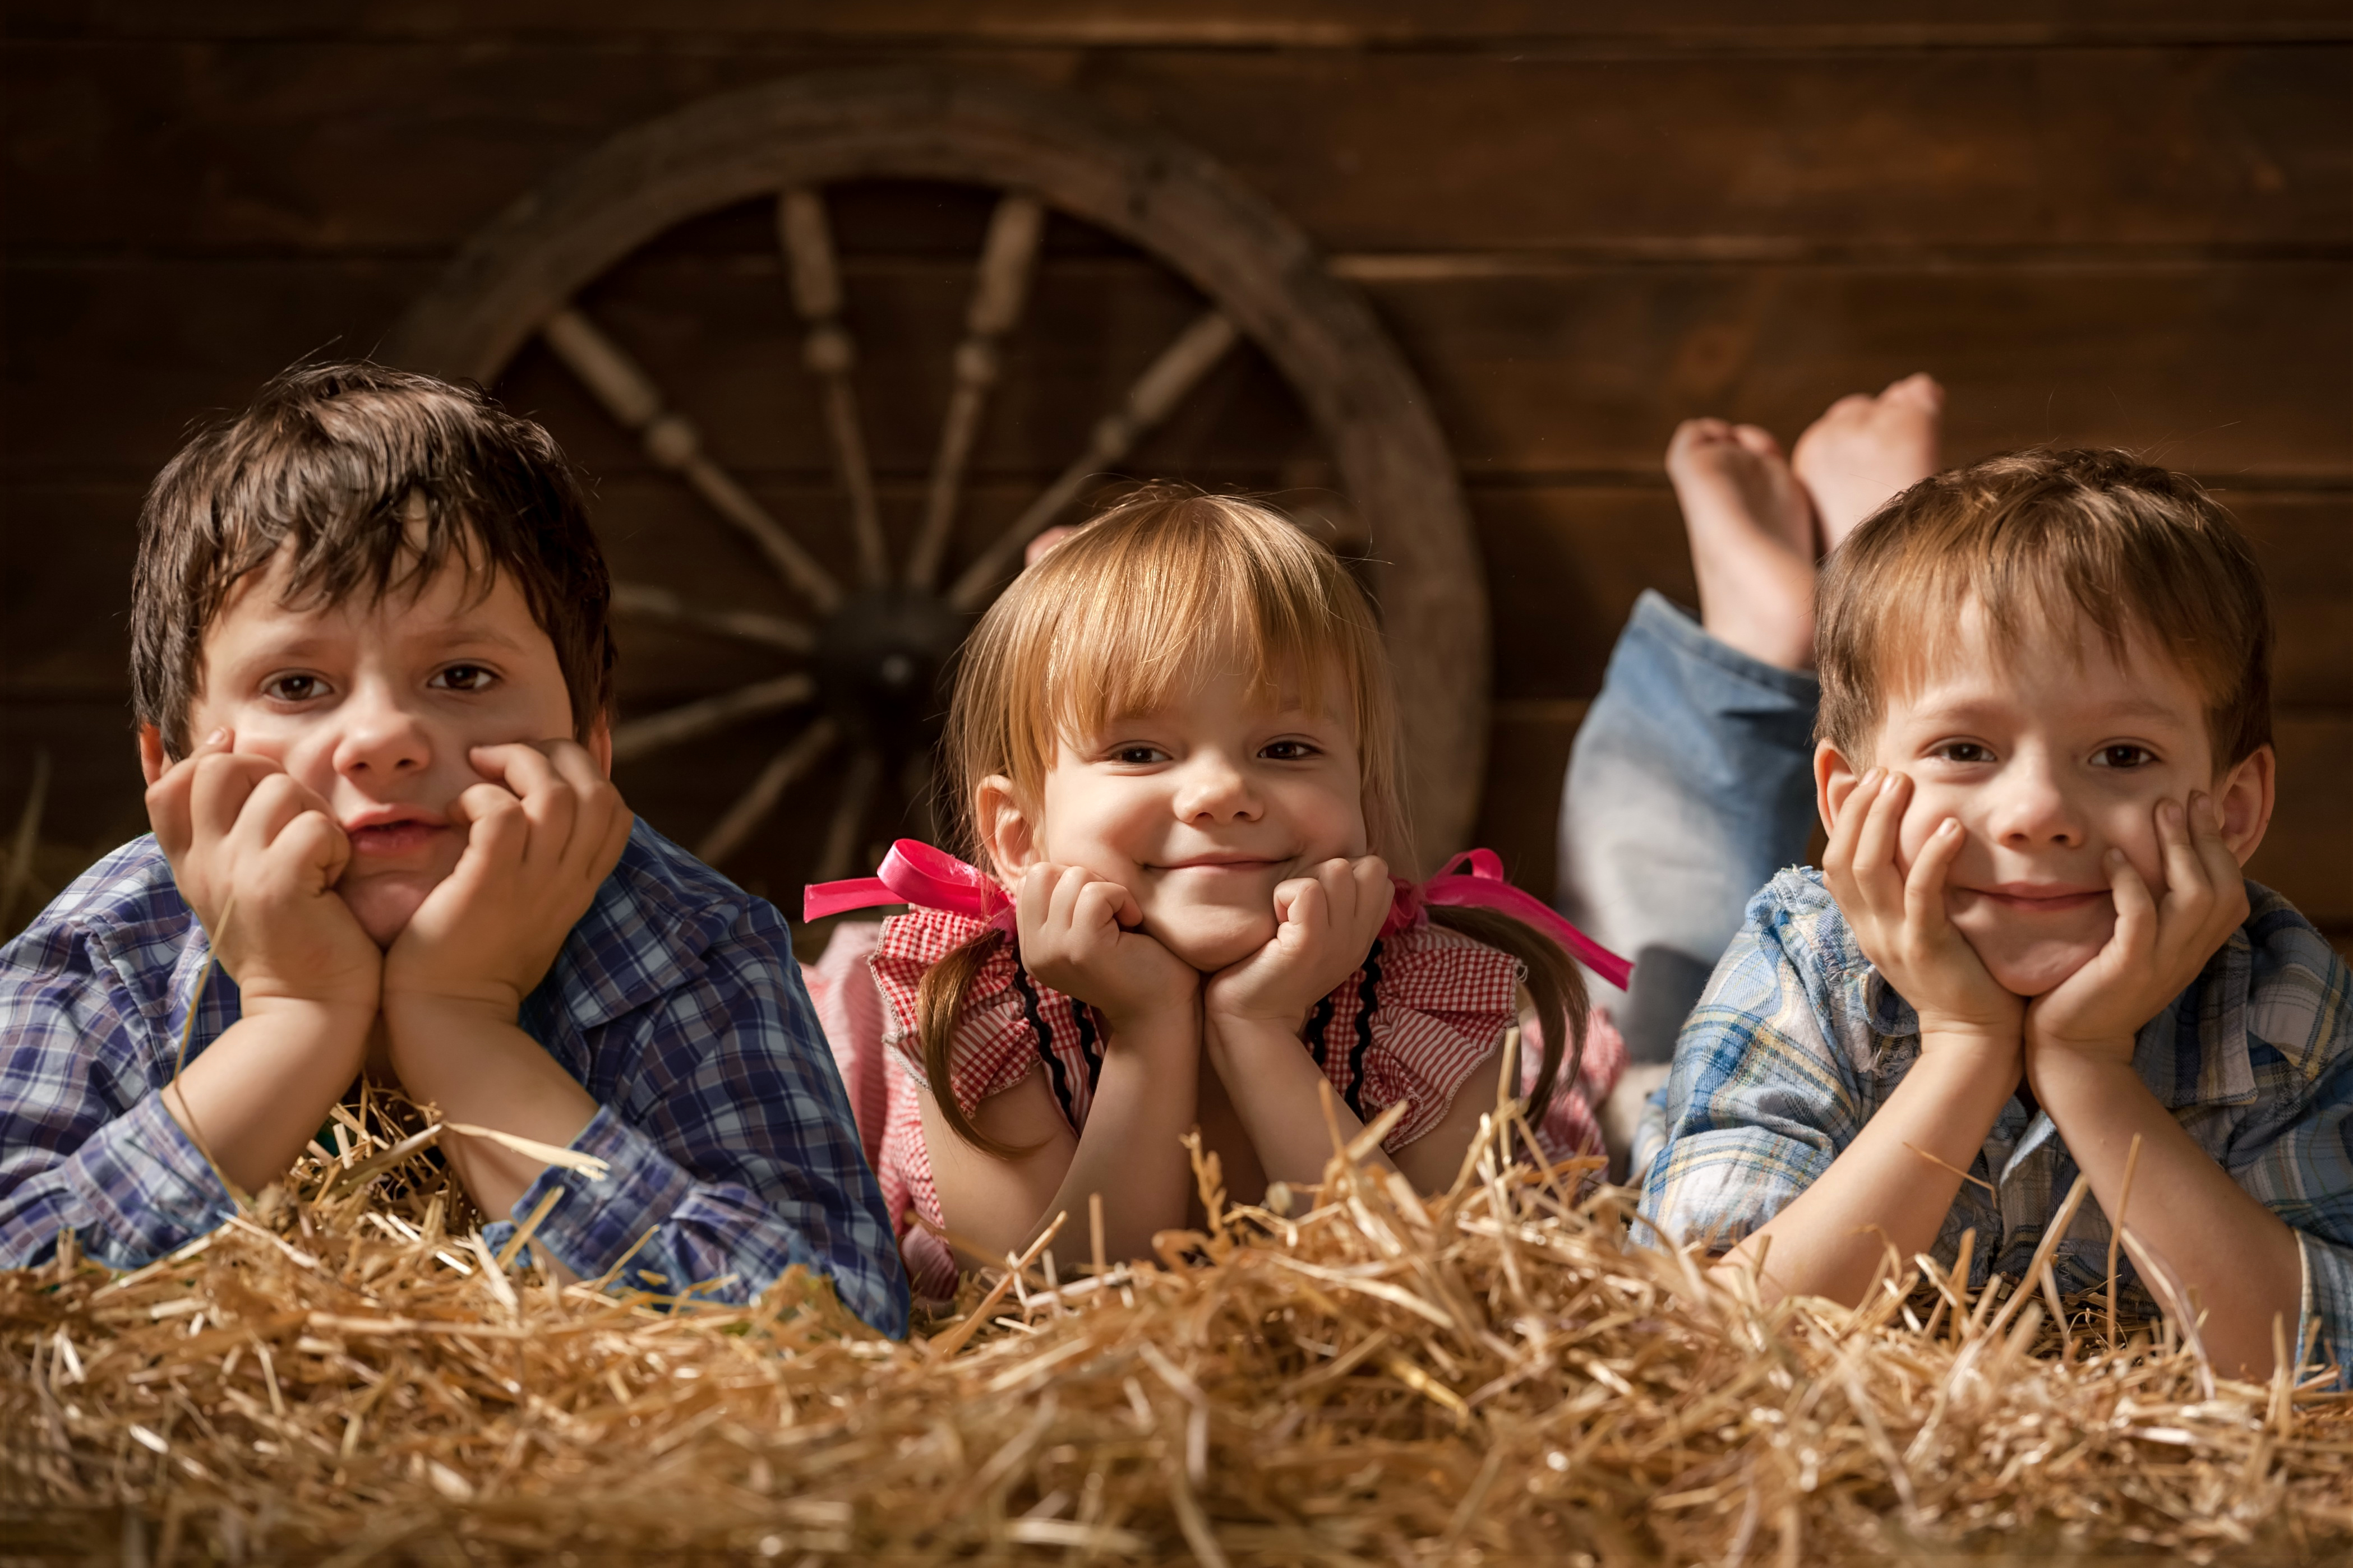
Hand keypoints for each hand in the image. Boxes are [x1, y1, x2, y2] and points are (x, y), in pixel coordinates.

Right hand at [143, 727, 379, 1016]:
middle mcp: (203, 864)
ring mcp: (235, 872)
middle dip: (270, 775)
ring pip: (280, 789)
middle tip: (298, 819)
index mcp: (190, 863)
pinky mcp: (277, 885)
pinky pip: (314, 826)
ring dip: (314, 814)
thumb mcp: (237, 880)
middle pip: (221, 769)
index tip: (243, 765)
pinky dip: (337, 845)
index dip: (205, 759)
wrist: (307, 1009)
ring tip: (320, 859)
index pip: (169, 787)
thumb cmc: (289, 938)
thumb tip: (200, 743)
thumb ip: (217, 825)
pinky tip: (334, 879)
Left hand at [381, 741, 631, 1025]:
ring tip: (478, 770)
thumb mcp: (533, 913)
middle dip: (554, 754)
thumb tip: (531, 823)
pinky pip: (501, 814)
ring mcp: (532, 883)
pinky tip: (454, 812)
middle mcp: (566, 880)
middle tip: (503, 759)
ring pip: (555, 793)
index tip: (536, 775)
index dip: (584, 774)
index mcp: (579, 885)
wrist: (451, 1018)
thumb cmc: (478, 962)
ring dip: (515, 764)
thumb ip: (544, 872)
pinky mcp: (489, 885)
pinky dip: (478, 797)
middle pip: (596, 790)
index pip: (617, 811)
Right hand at [1014, 863, 1197, 1033]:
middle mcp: (1034, 951)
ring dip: (1109, 891)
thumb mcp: (1086, 929)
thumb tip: (1059, 862)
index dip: (1070, 881)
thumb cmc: (1135, 962)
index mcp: (1032, 946)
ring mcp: (1054, 951)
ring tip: (1124, 923)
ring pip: (1072, 878)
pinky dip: (1122, 899)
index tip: (1098, 911)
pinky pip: (1096, 894)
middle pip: (1043, 873)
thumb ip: (1064, 903)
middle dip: (1085, 881)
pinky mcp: (1081, 949)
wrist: (1162, 1010)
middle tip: (1110, 912)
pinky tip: (1133, 925)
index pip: (1031, 879)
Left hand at [1203, 856, 1390, 1032]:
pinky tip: (1276, 921)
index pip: (1378, 872)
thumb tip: (1339, 864)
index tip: (1316, 903)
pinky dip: (1284, 895)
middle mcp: (1358, 937)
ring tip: (1286, 916)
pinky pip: (1307, 890)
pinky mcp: (1308, 944)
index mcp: (1363, 934)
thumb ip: (1339, 906)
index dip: (1346, 873)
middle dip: (1327, 873)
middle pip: (1366, 865)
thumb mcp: (1322, 937)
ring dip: (1303, 883)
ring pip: (1337, 870)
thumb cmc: (1276, 968)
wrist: (1252, 1017)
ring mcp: (1337, 941)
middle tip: (1300, 908)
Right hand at [1822, 769, 2021, 1051]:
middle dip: (1857, 806)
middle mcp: (1867, 925)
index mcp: (1862, 919)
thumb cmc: (1956, 973)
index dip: (1828, 806)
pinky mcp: (1924, 946)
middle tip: (1884, 771)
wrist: (1973, 1035)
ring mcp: (1890, 936)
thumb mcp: (1917, 922)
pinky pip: (1919, 894)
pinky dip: (1931, 857)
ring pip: (1867, 868)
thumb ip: (1904, 882)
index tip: (1831, 760)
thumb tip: (1897, 838)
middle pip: (1840, 856)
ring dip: (1882, 820)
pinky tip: (1950, 827)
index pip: (1831, 854)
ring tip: (1901, 783)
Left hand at [2026, 793, 2245, 1071]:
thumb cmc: (2093, 986)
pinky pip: (2140, 919)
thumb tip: (2147, 860)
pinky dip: (2130, 884)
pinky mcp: (2128, 969)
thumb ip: (2151, 911)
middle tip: (2183, 797)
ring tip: (2158, 812)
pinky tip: (2111, 857)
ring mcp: (2162, 962)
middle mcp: (2188, 953)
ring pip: (2192, 897)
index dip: (2219, 847)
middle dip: (2204, 837)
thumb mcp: (2134, 945)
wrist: (2071, 1044)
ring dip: (2177, 851)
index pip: (2229, 889)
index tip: (2200, 805)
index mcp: (2194, 946)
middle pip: (2220, 887)